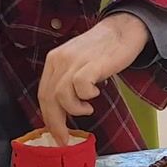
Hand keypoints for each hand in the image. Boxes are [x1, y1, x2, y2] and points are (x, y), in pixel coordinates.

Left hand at [38, 12, 148, 143]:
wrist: (123, 29)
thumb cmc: (103, 49)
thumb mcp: (77, 63)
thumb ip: (67, 81)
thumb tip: (63, 111)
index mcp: (54, 60)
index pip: (43, 94)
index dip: (48, 117)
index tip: (56, 134)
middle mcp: (60, 60)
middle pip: (48, 98)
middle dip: (56, 122)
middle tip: (65, 137)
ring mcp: (74, 61)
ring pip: (61, 95)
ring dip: (74, 109)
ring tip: (87, 108)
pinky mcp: (91, 64)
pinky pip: (80, 87)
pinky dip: (86, 96)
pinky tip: (95, 94)